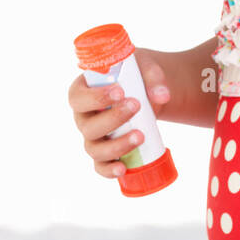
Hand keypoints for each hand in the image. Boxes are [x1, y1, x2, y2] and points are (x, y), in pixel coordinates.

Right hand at [68, 50, 170, 181]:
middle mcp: (83, 118)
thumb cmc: (136, 77)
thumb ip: (153, 78)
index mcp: (82, 93)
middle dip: (112, 119)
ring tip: (140, 135)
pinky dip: (109, 170)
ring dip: (116, 145)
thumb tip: (162, 96)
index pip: (77, 98)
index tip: (120, 92)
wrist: (146, 90)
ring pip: (94, 148)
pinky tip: (123, 168)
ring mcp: (92, 138)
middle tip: (137, 105)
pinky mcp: (104, 153)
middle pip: (87, 126)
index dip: (95, 98)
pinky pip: (100, 166)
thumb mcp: (143, 69)